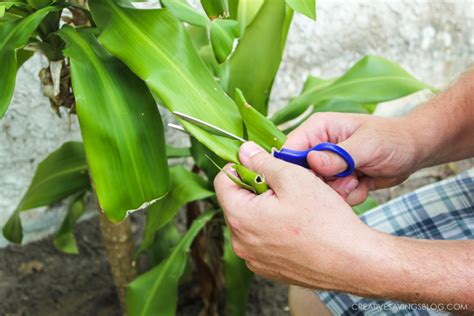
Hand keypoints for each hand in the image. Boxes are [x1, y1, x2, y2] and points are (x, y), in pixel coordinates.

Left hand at [214, 142, 379, 288]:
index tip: (262, 164)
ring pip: (250, 222)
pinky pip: (262, 241)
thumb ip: (263, 161)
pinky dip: (273, 230)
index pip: (222, 181)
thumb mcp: (293, 178)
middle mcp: (240, 243)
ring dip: (264, 210)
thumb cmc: (325, 220)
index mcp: (240, 217)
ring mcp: (253, 259)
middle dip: (255, 189)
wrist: (353, 262)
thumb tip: (244, 151)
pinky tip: (297, 227)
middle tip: (285, 186)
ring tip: (294, 207)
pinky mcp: (268, 269)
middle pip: (236, 202)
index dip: (241, 166)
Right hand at [285, 113, 419, 204]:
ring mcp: (327, 165)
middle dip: (324, 184)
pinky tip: (363, 183)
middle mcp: (318, 147)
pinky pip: (333, 197)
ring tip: (358, 179)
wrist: (413, 151)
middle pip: (301, 175)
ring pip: (318, 190)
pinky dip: (350, 195)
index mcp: (318, 129)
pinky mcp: (337, 180)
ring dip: (339, 191)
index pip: (290, 150)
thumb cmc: (393, 139)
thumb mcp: (367, 145)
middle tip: (347, 180)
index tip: (313, 182)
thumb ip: (339, 155)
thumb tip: (311, 162)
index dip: (294, 169)